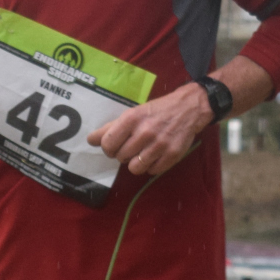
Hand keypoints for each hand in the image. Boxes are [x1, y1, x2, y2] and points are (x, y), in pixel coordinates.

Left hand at [89, 83, 210, 178]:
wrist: (188, 108)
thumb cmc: (157, 110)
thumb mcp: (133, 113)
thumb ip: (112, 127)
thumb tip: (90, 140)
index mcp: (132, 119)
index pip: (108, 143)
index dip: (108, 148)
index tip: (114, 146)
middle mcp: (145, 132)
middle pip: (120, 157)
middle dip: (123, 155)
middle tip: (131, 147)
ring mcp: (159, 145)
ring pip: (135, 168)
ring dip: (136, 163)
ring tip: (142, 153)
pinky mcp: (172, 155)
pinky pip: (152, 171)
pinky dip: (151, 166)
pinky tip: (155, 156)